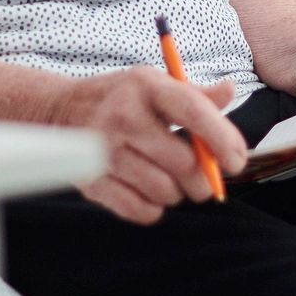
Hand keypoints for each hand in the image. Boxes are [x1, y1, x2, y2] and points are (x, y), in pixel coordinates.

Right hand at [54, 67, 247, 223]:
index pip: (193, 110)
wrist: (59, 111)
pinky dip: (153, 208)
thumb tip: (229, 90)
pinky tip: (149, 191)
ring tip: (169, 179)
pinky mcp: (93, 180)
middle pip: (183, 162)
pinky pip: (140, 210)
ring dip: (177, 193)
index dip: (222, 138)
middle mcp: (124, 116)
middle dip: (203, 179)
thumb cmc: (120, 99)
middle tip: (204, 180)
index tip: (236, 161)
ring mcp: (105, 150)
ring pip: (165, 191)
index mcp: (146, 86)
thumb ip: (195, 94)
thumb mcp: (154, 85)